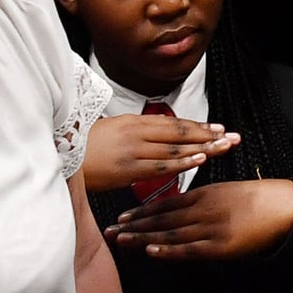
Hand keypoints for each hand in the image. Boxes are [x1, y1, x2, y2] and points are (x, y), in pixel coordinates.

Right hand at [82, 112, 236, 192]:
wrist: (60, 157)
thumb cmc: (85, 146)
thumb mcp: (114, 131)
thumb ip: (138, 134)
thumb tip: (161, 139)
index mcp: (134, 122)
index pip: (173, 124)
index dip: (198, 126)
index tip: (218, 128)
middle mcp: (137, 133)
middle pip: (180, 134)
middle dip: (209, 135)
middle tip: (232, 137)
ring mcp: (133, 151)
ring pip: (175, 149)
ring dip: (203, 148)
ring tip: (224, 147)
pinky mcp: (127, 169)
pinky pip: (160, 166)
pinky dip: (182, 163)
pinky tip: (200, 159)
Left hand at [106, 177, 292, 258]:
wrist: (283, 208)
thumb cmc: (256, 200)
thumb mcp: (227, 191)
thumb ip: (204, 200)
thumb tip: (182, 210)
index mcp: (204, 194)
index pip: (166, 204)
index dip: (142, 211)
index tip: (123, 217)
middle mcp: (203, 209)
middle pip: (161, 218)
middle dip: (134, 225)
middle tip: (111, 230)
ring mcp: (210, 227)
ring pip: (170, 233)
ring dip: (143, 238)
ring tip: (121, 241)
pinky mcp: (220, 245)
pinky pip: (189, 248)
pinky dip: (168, 250)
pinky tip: (150, 251)